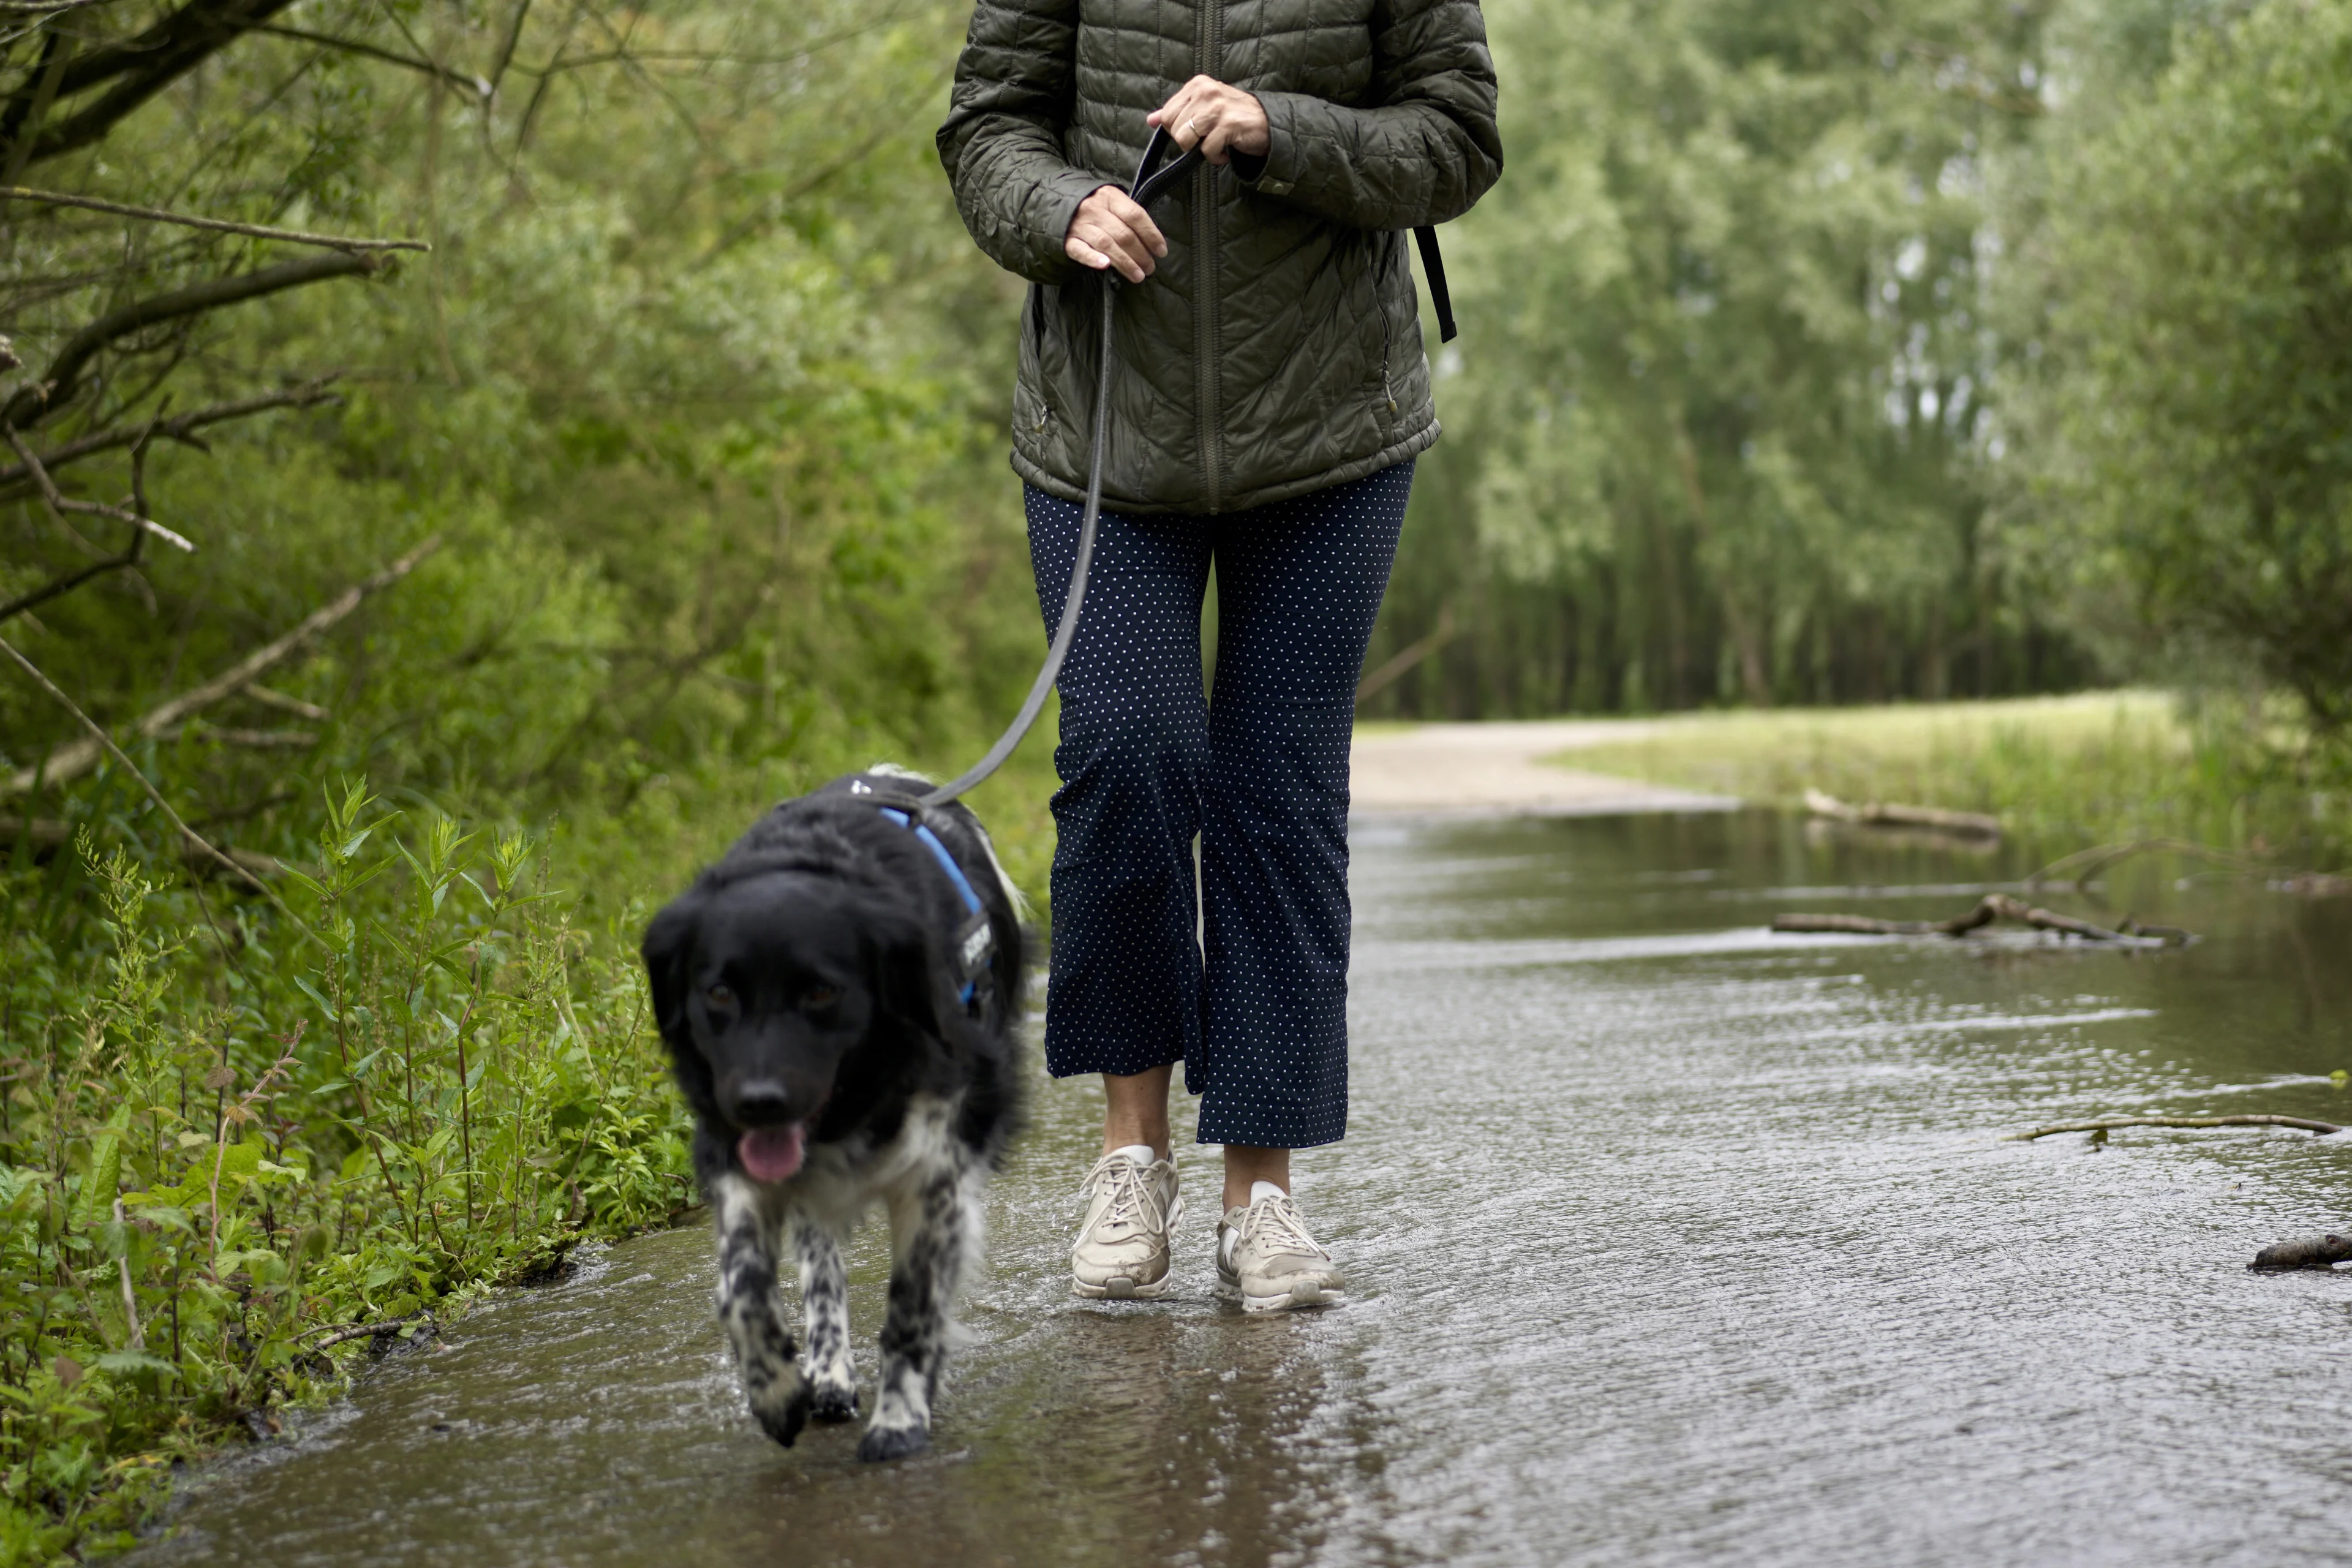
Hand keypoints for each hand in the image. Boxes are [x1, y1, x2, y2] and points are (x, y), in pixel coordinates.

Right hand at [1064, 185, 1167, 282]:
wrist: (1058, 203)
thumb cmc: (1094, 206)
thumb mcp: (1112, 202)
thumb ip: (1129, 216)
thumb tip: (1152, 241)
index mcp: (1109, 196)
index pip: (1135, 215)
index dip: (1151, 235)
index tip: (1161, 252)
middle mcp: (1094, 209)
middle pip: (1123, 233)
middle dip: (1140, 254)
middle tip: (1150, 268)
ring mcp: (1079, 225)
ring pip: (1106, 244)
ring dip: (1125, 262)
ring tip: (1138, 275)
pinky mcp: (1067, 240)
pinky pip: (1080, 250)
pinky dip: (1092, 258)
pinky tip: (1105, 266)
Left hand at [1147, 75, 1269, 166]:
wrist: (1266, 122)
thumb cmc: (1233, 115)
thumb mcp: (1203, 107)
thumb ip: (1177, 112)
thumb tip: (1151, 120)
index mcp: (1197, 85)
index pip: (1168, 113)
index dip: (1176, 130)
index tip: (1194, 133)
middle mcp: (1205, 92)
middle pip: (1174, 127)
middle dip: (1186, 141)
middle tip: (1204, 140)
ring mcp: (1217, 107)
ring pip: (1185, 139)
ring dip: (1199, 151)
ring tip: (1214, 146)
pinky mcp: (1228, 125)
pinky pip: (1206, 150)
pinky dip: (1215, 158)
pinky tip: (1225, 152)